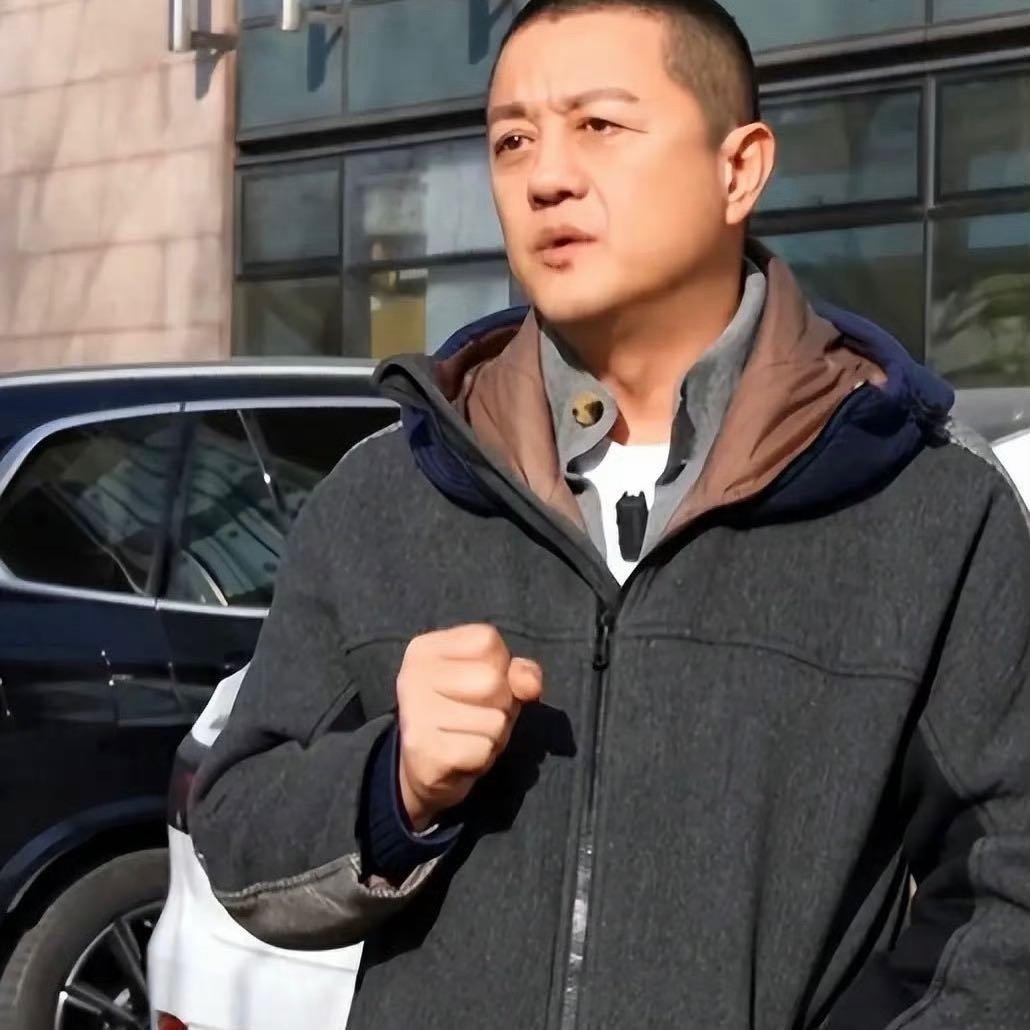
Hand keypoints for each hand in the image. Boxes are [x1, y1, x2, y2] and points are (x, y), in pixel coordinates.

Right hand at [395, 624, 542, 831]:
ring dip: (494, 735)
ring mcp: (414, 713)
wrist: (426, 767)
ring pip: (494, 720)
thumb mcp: (496, 681)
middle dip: (501, 704)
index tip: (478, 684)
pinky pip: (482, 750)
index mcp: (426, 648)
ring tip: (469, 736)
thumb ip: (519, 672)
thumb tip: (530, 686)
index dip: (500, 666)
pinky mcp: (422, 750)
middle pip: (492, 681)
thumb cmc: (465, 713)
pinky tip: (461, 757)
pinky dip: (482, 758)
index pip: (487, 641)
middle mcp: (412, 675)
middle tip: (478, 716)